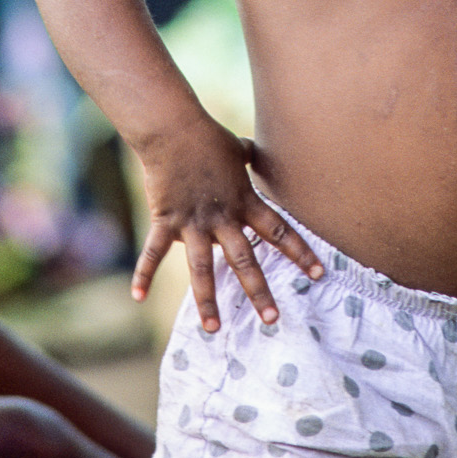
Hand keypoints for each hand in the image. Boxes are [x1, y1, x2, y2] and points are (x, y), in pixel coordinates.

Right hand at [132, 119, 322, 331]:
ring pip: (202, 268)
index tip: (318, 273)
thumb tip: (252, 151)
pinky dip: (144, 274)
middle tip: (272, 319)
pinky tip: (138, 297)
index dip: (300, 252)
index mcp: (244, 202)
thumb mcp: (236, 148)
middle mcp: (222, 218)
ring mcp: (193, 222)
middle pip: (244, 259)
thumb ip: (248, 157)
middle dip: (258, 291)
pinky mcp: (166, 220)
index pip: (278, 232)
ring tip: (214, 328)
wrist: (173, 129)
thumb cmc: (207, 136)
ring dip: (208, 299)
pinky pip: (155, 252)